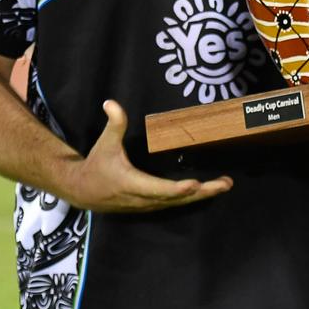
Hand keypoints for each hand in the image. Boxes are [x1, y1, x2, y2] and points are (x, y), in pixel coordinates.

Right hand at [66, 100, 233, 211]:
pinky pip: (175, 204)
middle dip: (203, 192)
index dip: (177, 188)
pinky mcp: (150, 206)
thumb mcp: (105, 143)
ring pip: (179, 203)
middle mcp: (143, 199)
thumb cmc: (97, 165)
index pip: (159, 188)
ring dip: (202, 196)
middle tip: (224, 184)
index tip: (195, 184)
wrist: (83, 191)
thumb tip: (111, 103)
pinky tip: (207, 190)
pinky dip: (192, 198)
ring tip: (223, 185)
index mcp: (132, 184)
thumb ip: (114, 124)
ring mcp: (148, 205)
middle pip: (177, 198)